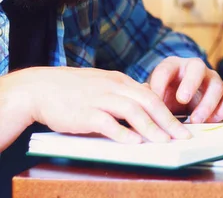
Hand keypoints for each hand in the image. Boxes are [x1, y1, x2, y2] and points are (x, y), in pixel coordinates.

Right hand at [15, 67, 191, 143]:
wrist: (39, 88)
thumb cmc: (72, 89)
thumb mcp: (103, 84)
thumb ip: (124, 93)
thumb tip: (145, 103)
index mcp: (120, 81)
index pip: (152, 96)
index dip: (169, 112)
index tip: (182, 126)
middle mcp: (114, 87)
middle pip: (148, 103)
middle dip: (168, 121)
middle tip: (182, 136)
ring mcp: (100, 98)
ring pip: (132, 111)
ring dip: (151, 128)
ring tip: (164, 142)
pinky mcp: (85, 112)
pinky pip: (107, 123)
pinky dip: (122, 133)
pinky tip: (134, 143)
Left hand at [149, 57, 222, 122]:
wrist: (183, 99)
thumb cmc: (166, 96)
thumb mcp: (154, 96)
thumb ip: (149, 99)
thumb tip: (143, 110)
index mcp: (173, 65)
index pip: (165, 69)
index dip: (159, 84)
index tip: (155, 99)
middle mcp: (196, 68)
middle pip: (197, 68)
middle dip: (190, 83)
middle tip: (182, 99)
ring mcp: (213, 79)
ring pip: (216, 85)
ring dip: (206, 104)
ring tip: (195, 120)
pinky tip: (210, 121)